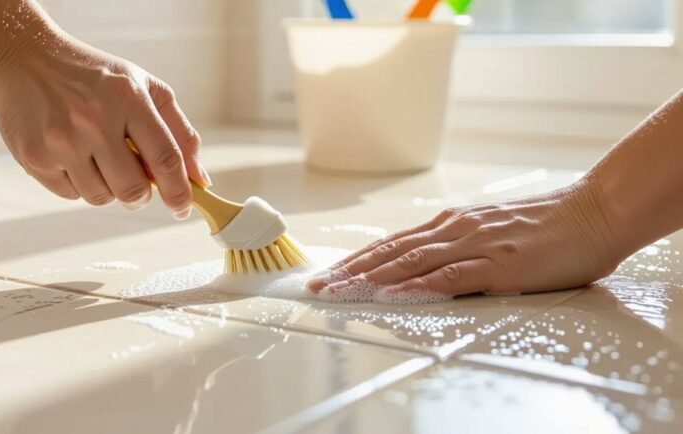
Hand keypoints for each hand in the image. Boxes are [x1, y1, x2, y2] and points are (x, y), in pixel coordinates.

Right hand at [0, 35, 209, 217]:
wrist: (24, 58)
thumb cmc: (94, 76)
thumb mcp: (143, 87)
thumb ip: (178, 131)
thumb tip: (200, 177)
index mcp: (128, 98)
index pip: (166, 159)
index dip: (180, 192)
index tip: (183, 207)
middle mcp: (94, 120)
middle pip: (133, 190)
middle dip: (141, 195)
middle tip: (136, 183)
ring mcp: (61, 141)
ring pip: (101, 198)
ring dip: (108, 187)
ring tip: (96, 155)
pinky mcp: (34, 158)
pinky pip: (71, 195)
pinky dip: (78, 183)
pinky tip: (71, 153)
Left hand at [308, 181, 625, 296]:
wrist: (593, 212)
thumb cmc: (546, 226)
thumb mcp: (492, 236)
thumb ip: (460, 253)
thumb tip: (428, 273)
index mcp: (452, 225)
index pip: (392, 245)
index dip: (357, 260)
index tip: (330, 274)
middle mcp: (454, 230)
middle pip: (390, 252)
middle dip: (350, 271)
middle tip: (318, 285)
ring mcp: (475, 245)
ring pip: (410, 262)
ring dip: (370, 277)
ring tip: (339, 290)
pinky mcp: (499, 263)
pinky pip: (450, 276)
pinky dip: (417, 285)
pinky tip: (393, 293)